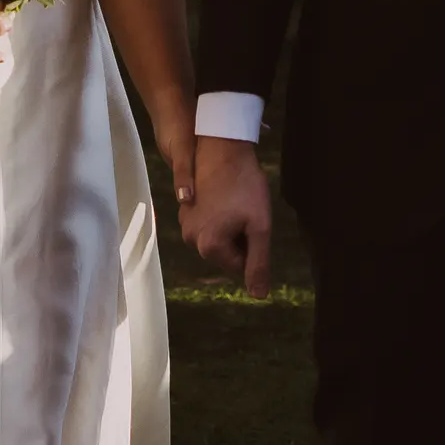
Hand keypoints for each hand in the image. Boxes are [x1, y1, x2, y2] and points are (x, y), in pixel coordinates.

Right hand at [186, 137, 275, 296]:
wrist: (222, 148)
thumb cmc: (245, 187)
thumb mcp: (260, 227)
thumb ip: (259, 263)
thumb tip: (258, 296)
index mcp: (209, 247)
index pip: (240, 264)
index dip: (253, 245)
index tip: (255, 221)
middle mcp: (191, 240)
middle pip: (226, 253)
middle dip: (240, 237)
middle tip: (248, 211)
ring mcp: (185, 223)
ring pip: (217, 238)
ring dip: (230, 226)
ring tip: (238, 202)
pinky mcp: (184, 209)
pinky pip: (207, 223)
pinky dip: (219, 215)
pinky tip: (227, 196)